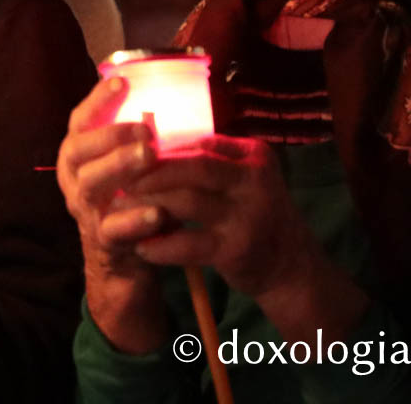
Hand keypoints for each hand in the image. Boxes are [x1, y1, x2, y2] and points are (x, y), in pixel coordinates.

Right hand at [56, 77, 166, 352]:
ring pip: (89, 186)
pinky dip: (133, 220)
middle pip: (76, 151)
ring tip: (149, 156)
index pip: (79, 121)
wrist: (126, 266)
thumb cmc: (134, 204)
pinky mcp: (103, 243)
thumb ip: (141, 141)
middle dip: (109, 136)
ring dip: (118, 168)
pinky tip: (156, 213)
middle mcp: (75, 181)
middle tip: (145, 129)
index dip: (97, 101)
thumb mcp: (132, 170)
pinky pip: (112, 230)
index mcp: (80, 158)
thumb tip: (179, 101)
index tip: (122, 82)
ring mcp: (86, 213)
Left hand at [126, 134, 315, 297]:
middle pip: (193, 167)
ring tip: (120, 210)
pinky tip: (141, 246)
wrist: (292, 267)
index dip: (160, 151)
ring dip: (148, 206)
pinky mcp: (239, 249)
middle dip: (150, 174)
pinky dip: (161, 245)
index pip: (198, 144)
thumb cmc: (252, 216)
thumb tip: (148, 144)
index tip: (128, 157)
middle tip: (119, 181)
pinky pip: (189, 243)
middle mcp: (256, 181)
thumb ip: (207, 161)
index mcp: (254, 155)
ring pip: (187, 202)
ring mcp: (250, 215)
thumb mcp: (241, 180)